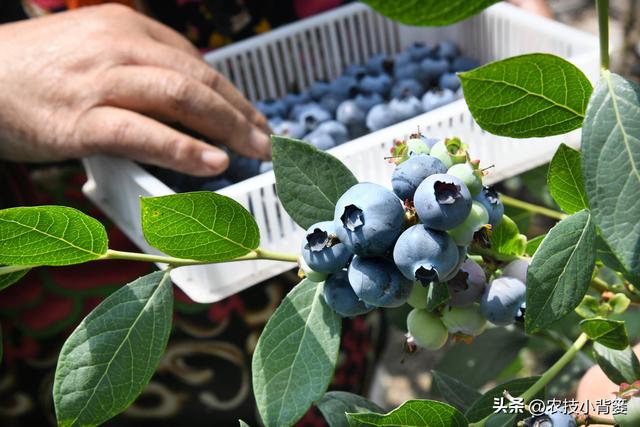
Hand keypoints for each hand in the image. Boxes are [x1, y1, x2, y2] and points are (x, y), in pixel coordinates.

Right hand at [0, 4, 270, 175]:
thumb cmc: (33, 71)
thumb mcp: (91, 51)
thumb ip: (136, 68)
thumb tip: (183, 102)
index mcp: (126, 27)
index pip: (193, 62)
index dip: (229, 93)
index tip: (250, 117)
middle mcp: (119, 46)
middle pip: (197, 78)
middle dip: (240, 111)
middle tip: (266, 138)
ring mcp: (102, 80)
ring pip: (182, 98)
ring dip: (228, 127)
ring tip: (256, 151)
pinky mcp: (83, 118)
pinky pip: (146, 132)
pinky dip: (185, 149)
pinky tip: (215, 162)